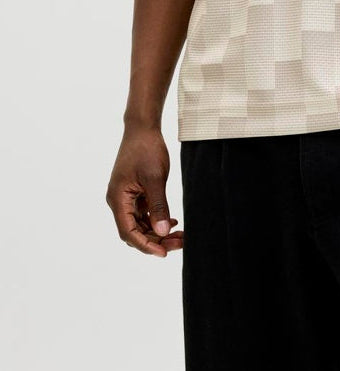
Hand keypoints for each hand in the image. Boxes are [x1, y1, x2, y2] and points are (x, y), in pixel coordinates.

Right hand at [106, 126, 182, 256]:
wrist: (143, 127)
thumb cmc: (147, 149)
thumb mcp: (155, 178)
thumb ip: (159, 205)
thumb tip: (163, 231)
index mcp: (118, 199)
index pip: (129, 232)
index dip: (146, 245)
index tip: (164, 253)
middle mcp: (118, 201)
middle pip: (134, 231)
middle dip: (156, 240)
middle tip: (180, 243)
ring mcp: (125, 197)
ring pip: (140, 224)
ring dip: (158, 231)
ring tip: (180, 235)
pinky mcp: (133, 192)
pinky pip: (143, 213)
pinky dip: (156, 220)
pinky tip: (173, 221)